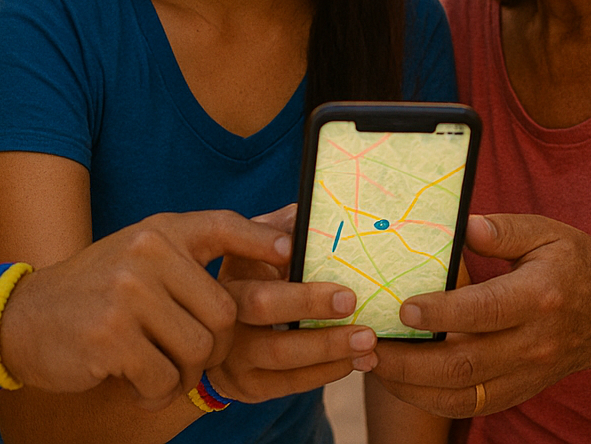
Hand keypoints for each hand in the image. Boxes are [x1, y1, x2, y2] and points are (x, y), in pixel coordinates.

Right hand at [0, 210, 288, 410]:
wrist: (22, 319)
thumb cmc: (99, 289)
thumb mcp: (145, 252)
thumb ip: (204, 247)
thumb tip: (287, 236)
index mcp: (159, 232)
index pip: (222, 226)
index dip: (262, 241)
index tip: (293, 256)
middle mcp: (146, 254)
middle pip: (222, 313)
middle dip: (215, 348)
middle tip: (190, 356)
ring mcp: (127, 294)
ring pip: (197, 350)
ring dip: (183, 373)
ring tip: (157, 368)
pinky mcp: (110, 336)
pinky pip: (163, 377)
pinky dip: (156, 391)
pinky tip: (134, 381)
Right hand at [210, 204, 378, 403]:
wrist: (223, 339)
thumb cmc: (258, 278)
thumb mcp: (262, 248)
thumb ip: (284, 227)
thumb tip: (316, 205)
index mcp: (231, 269)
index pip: (244, 254)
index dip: (268, 245)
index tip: (304, 254)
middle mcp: (224, 311)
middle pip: (260, 306)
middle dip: (308, 302)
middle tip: (351, 299)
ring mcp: (232, 353)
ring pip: (280, 353)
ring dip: (328, 347)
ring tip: (368, 339)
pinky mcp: (247, 386)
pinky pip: (289, 384)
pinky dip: (326, 373)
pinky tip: (356, 362)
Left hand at [371, 214, 590, 417]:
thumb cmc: (580, 266)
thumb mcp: (550, 233)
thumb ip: (505, 229)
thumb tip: (463, 225)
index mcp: (540, 296)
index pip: (484, 311)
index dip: (440, 313)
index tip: (401, 306)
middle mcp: (533, 342)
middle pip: (464, 365)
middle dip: (408, 361)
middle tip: (368, 345)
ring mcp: (526, 372)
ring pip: (461, 394)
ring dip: (411, 386)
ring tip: (373, 364)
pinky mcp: (519, 390)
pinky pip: (470, 406)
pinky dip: (430, 400)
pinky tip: (402, 382)